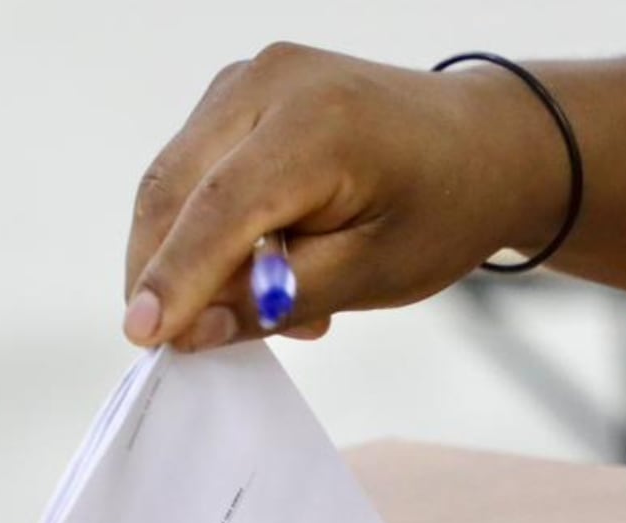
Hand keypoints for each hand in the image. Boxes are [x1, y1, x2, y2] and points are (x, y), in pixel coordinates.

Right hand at [123, 42, 564, 350]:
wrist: (481, 145)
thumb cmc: (442, 209)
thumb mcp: (372, 273)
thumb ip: (279, 301)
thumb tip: (192, 330)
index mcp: (320, 122)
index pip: (220, 208)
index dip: (175, 277)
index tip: (144, 337)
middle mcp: (272, 81)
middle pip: (175, 187)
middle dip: (158, 271)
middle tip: (173, 341)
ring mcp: (249, 78)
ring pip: (172, 179)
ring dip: (181, 253)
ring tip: (250, 303)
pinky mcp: (237, 91)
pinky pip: (192, 169)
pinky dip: (202, 227)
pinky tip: (258, 267)